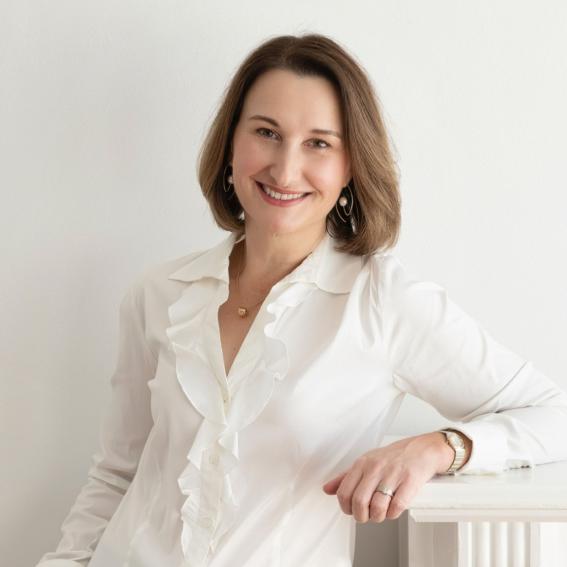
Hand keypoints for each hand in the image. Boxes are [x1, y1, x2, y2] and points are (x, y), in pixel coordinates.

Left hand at [321, 432, 454, 522]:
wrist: (422, 450)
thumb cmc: (393, 458)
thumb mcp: (366, 462)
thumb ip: (346, 477)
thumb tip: (327, 489)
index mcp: (362, 463)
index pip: (344, 492)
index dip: (346, 508)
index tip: (352, 510)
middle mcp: (376, 468)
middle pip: (359, 502)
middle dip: (361, 516)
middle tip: (367, 516)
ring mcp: (393, 475)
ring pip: (377, 507)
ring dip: (378, 517)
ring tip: (380, 514)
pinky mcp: (409, 482)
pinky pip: (396, 508)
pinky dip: (393, 514)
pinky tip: (393, 509)